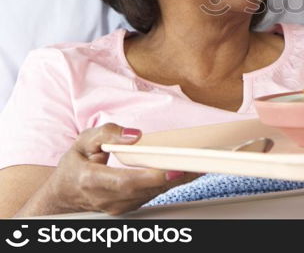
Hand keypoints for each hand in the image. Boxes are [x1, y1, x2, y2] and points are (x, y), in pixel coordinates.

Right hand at [38, 123, 199, 215]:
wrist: (66, 193)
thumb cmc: (76, 165)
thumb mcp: (83, 142)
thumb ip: (107, 134)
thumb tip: (134, 135)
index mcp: (92, 180)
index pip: (127, 181)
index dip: (152, 176)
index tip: (174, 168)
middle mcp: (107, 198)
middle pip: (147, 189)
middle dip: (175, 175)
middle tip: (198, 160)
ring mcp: (120, 206)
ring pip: (155, 193)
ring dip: (179, 179)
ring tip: (200, 162)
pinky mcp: (131, 206)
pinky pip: (155, 194)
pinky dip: (172, 182)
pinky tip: (187, 170)